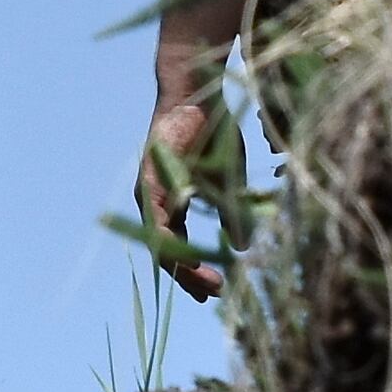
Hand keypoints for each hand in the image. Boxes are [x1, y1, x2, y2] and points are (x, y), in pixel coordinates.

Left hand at [137, 91, 230, 301]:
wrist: (197, 97)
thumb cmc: (211, 135)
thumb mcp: (227, 182)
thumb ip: (232, 213)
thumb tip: (242, 249)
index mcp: (172, 204)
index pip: (179, 247)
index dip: (195, 271)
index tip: (217, 290)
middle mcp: (156, 203)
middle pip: (166, 252)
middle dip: (189, 277)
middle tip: (213, 294)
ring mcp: (150, 193)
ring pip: (160, 242)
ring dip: (182, 266)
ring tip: (204, 284)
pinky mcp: (151, 182)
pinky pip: (158, 220)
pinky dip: (172, 242)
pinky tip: (188, 259)